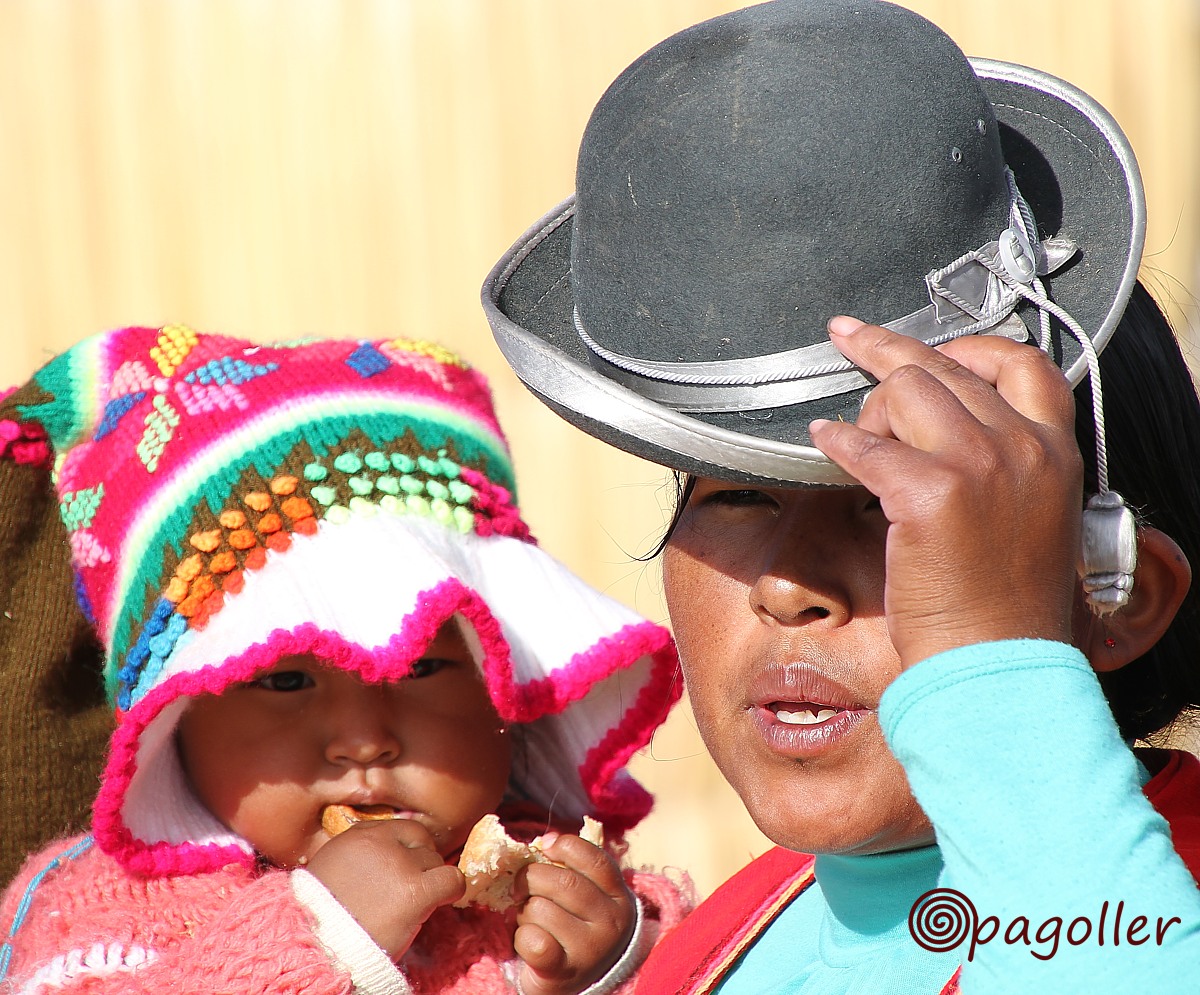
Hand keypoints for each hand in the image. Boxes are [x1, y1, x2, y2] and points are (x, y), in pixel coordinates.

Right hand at [305, 818, 464, 959]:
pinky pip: (451, 879)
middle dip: (420, 859)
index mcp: (356, 837)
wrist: (318, 951)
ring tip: (416, 900)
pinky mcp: (417, 893)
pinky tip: (445, 898)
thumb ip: (355, 855)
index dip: (406, 846)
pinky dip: (453, 888)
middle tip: (415, 882)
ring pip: (435, 860)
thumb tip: (382, 853)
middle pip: (419, 840)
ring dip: (430, 878)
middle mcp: (380, 844)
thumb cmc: (319, 919)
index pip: (397, 827)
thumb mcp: (328, 870)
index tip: (406, 863)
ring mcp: (401, 866)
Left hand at [513, 833, 635, 994]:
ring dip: (524, 911)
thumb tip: (547, 839)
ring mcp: (590, 949)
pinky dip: (521, 936)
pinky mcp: (564, 970)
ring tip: (532, 920)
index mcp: (618, 897)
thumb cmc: (575, 928)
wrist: (576, 985)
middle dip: (531, 879)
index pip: (595, 859)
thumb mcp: (587, 898)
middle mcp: (611, 923)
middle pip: (563, 881)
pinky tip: (528, 941)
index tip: (546, 847)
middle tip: (522, 888)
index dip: (566, 846)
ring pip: (541, 909)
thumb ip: (572, 868)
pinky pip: (532, 940)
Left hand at [809, 317, 1082, 667]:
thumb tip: (950, 426)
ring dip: (869, 408)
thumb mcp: (1032, 517)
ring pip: (903, 389)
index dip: (968, 345)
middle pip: (944, 368)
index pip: (1021, 364)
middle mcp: (1022, 447)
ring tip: (858, 439)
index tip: (929, 345)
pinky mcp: (928, 492)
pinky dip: (836, 439)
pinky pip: (864, 443)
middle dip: (884, 347)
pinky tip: (822, 440)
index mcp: (1054, 452)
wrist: (998, 663)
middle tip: (846, 334)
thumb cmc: (1004, 605)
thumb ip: (1008, 464)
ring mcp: (978, 465)